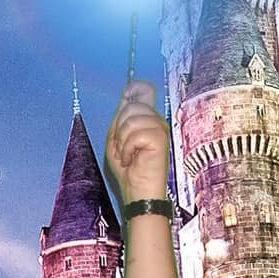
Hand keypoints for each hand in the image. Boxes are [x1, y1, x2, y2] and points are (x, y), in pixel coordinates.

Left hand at [103, 80, 171, 207]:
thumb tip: (127, 95)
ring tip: (128, 154)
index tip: (128, 91)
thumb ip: (122, 118)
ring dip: (122, 141)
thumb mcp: (118, 139)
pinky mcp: (160, 138)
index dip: (135, 87)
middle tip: (123, 147)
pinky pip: (135, 134)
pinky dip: (127, 148)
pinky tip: (132, 158)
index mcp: (147, 119)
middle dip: (119, 128)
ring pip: (132, 119)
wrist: (138, 190)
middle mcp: (157, 120)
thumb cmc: (129, 168)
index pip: (145, 91)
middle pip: (132, 105)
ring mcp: (160, 128)